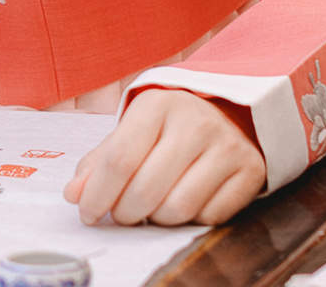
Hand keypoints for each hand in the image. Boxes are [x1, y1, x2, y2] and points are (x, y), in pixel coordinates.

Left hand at [63, 88, 265, 225]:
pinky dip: (190, 220)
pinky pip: (210, 217)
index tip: (88, 213)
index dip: (98, 195)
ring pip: (178, 209)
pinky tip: (184, 202)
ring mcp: (228, 147)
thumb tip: (74, 194)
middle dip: (125, 213)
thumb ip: (99, 162)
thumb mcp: (131, 130)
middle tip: (121, 213)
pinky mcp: (251, 171)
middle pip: (146, 190)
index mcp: (158, 105)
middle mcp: (196, 122)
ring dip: (156, 219)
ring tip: (151, 207)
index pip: (119, 160)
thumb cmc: (169, 127)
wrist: (230, 114)